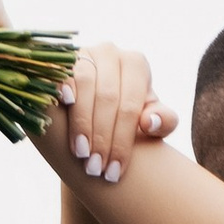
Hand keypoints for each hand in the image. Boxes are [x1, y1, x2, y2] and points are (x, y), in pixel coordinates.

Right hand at [54, 42, 178, 187]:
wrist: (94, 106)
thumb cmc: (127, 115)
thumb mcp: (150, 120)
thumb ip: (163, 121)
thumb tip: (150, 122)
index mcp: (135, 64)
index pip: (129, 106)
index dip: (122, 141)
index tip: (115, 171)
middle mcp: (110, 52)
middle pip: (107, 97)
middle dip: (101, 137)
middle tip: (95, 168)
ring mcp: (83, 52)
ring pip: (84, 85)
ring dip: (81, 123)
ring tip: (81, 154)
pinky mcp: (59, 59)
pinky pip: (60, 73)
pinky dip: (61, 89)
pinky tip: (61, 111)